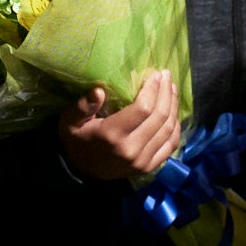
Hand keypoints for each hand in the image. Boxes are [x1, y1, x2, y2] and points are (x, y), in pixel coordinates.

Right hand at [57, 70, 185, 180]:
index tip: (156, 74)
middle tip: (167, 76)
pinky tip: (173, 112)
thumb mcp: (70, 121)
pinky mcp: (149, 167)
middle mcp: (131, 149)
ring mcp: (142, 161)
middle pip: (159, 117)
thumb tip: (99, 91)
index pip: (142, 109)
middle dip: (166, 93)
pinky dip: (176, 126)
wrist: (82, 171)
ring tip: (172, 89)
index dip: (153, 89)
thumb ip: (82, 106)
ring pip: (168, 129)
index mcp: (112, 135)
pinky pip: (170, 144)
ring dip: (173, 106)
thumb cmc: (77, 140)